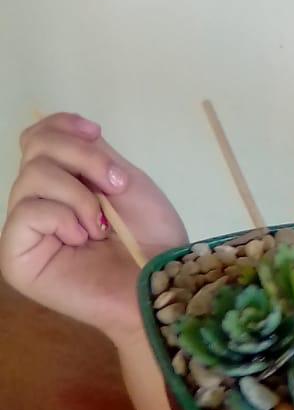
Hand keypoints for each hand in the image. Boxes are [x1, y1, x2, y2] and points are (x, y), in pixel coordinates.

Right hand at [0, 113, 187, 343]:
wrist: (161, 284)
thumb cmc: (151, 238)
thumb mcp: (125, 182)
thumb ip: (91, 153)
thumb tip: (65, 130)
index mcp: (61, 184)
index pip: (37, 138)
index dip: (62, 125)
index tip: (96, 131)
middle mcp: (36, 203)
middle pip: (35, 148)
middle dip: (83, 158)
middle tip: (116, 187)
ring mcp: (24, 231)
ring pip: (32, 176)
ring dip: (80, 195)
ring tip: (102, 226)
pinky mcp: (16, 257)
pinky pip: (28, 211)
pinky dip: (63, 217)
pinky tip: (83, 239)